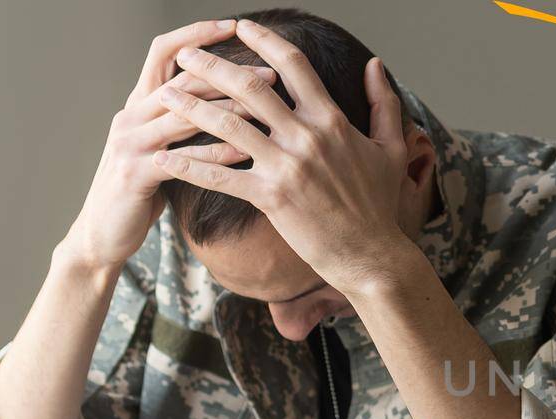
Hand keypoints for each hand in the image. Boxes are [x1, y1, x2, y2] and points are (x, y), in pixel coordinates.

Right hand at [63, 20, 275, 270]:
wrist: (102, 234)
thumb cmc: (141, 189)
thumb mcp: (160, 146)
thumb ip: (183, 121)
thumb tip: (226, 97)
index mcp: (138, 104)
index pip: (163, 53)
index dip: (195, 35)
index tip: (233, 25)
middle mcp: (131, 115)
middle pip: (180, 79)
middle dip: (227, 71)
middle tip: (268, 70)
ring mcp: (130, 143)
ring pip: (182, 114)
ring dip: (228, 107)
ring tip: (266, 104)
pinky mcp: (135, 174)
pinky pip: (181, 159)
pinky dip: (214, 155)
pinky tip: (245, 153)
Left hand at [152, 18, 408, 297]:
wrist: (371, 253)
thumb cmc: (379, 203)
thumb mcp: (391, 148)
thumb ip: (383, 102)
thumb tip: (374, 64)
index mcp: (331, 120)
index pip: (294, 65)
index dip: (265, 41)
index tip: (242, 27)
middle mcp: (307, 137)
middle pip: (250, 88)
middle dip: (213, 66)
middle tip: (187, 54)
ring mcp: (287, 167)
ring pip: (228, 126)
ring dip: (191, 107)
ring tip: (164, 94)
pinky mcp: (271, 198)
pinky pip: (221, 177)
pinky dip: (190, 167)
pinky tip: (164, 159)